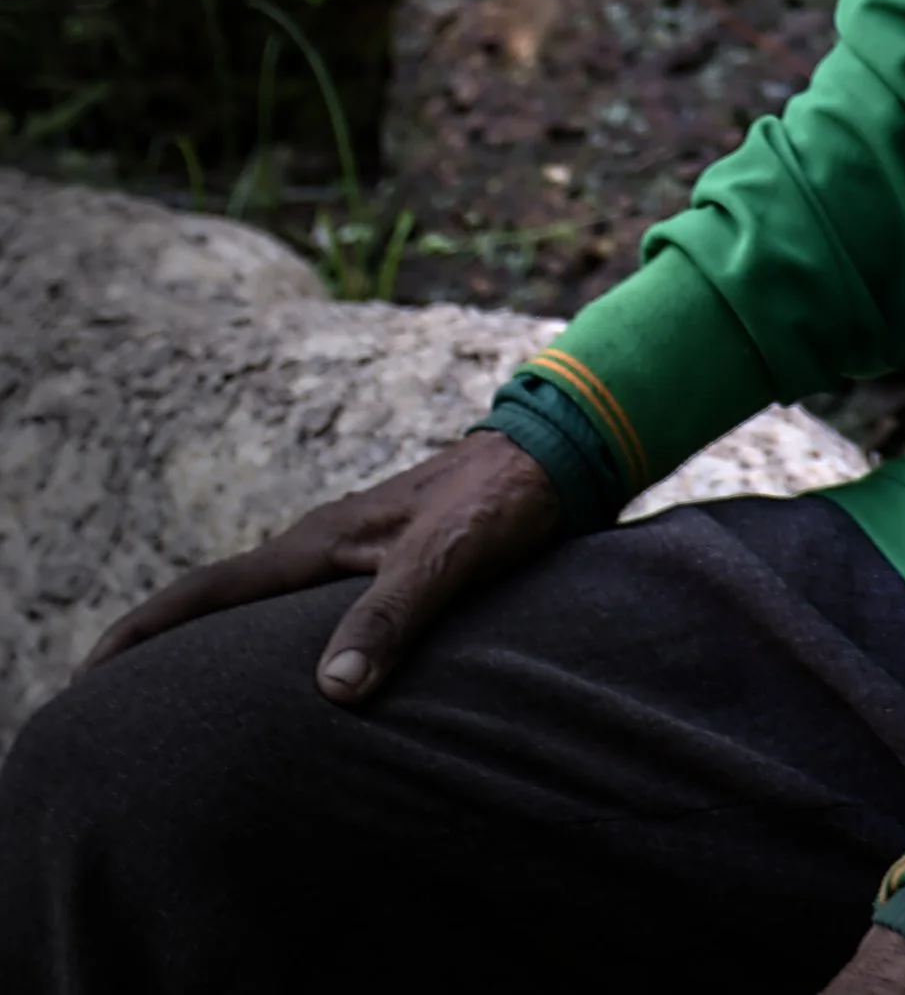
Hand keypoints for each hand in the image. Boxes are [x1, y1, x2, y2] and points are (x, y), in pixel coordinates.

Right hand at [79, 430, 562, 703]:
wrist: (559, 449)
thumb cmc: (502, 500)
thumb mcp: (447, 557)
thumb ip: (393, 615)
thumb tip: (332, 691)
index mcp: (319, 543)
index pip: (209, 592)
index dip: (145, 634)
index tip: (87, 676)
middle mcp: (321, 545)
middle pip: (220, 603)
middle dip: (162, 650)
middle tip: (109, 713)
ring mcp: (348, 552)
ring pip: (260, 608)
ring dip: (215, 649)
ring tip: (176, 709)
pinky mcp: (380, 562)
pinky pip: (303, 610)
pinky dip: (270, 644)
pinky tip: (282, 680)